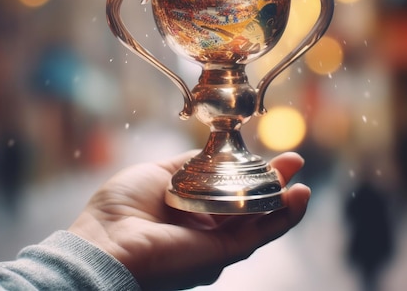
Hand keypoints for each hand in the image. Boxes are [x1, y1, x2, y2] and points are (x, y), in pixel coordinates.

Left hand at [69, 150, 310, 289]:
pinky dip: (282, 218)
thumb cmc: (121, 210)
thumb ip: (190, 165)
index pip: (227, 190)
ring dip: (284, 201)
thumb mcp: (159, 173)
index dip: (248, 172)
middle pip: (249, 205)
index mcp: (189, 211)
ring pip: (259, 222)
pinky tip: (298, 198)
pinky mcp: (221, 254)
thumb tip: (214, 152)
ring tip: (302, 180)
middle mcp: (205, 230)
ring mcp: (214, 244)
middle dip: (273, 184)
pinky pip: (259, 235)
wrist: (105, 243)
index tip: (265, 152)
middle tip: (293, 160)